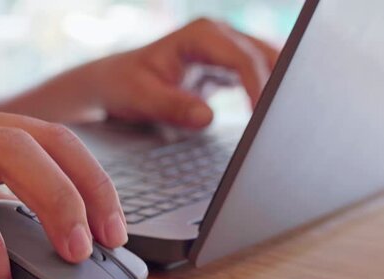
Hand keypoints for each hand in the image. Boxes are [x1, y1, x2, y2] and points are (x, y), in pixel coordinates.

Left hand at [86, 18, 278, 127]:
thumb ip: (174, 107)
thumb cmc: (124, 84)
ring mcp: (224, 50)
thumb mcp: (142, 97)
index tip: (262, 116)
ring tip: (283, 122)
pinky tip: (271, 117)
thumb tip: (207, 117)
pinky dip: (266, 94)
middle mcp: (217, 36)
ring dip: (277, 90)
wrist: (114, 82)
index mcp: (200, 35)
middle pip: (264, 57)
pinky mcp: (225, 67)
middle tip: (285, 122)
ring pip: (266, 65)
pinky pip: (256, 77)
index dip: (258, 87)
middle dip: (278, 86)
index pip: (243, 58)